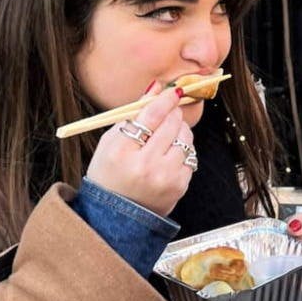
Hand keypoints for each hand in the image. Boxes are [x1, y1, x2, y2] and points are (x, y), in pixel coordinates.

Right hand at [86, 84, 194, 216]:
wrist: (117, 214)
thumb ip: (134, 113)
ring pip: (186, 138)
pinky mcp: (179, 186)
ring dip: (180, 131)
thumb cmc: (111, 171)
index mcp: (122, 151)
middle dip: (174, 114)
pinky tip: (170, 155)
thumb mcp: (111, 141)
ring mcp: (165, 177)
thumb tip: (158, 86)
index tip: (174, 91)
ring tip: (167, 136)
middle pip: (172, 124)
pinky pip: (191, 156)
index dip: (166, 99)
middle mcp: (145, 165)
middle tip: (170, 112)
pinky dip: (183, 150)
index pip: (152, 115)